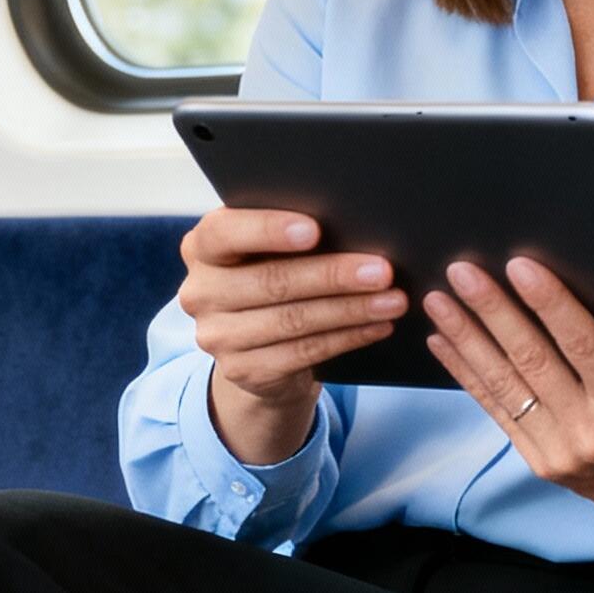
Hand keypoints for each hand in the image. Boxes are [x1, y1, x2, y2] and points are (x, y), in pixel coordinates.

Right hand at [177, 207, 405, 467]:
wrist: (256, 345)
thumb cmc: (271, 275)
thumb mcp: (267, 250)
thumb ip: (291, 234)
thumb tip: (353, 222)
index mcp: (202, 247)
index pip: (224, 233)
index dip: (268, 230)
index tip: (315, 230)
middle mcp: (200, 292)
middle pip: (271, 281)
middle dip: (332, 275)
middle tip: (382, 270)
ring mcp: (217, 336)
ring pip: (292, 320)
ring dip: (350, 310)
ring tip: (393, 300)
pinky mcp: (242, 371)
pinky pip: (302, 353)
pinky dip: (347, 337)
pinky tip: (377, 326)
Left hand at [421, 257, 593, 542]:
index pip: (583, 345)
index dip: (549, 303)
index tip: (519, 265)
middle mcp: (590, 432)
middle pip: (532, 360)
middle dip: (493, 311)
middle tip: (462, 270)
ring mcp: (558, 451)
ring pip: (504, 384)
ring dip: (467, 338)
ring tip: (438, 300)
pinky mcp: (539, 461)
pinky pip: (497, 410)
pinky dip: (467, 373)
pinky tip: (443, 343)